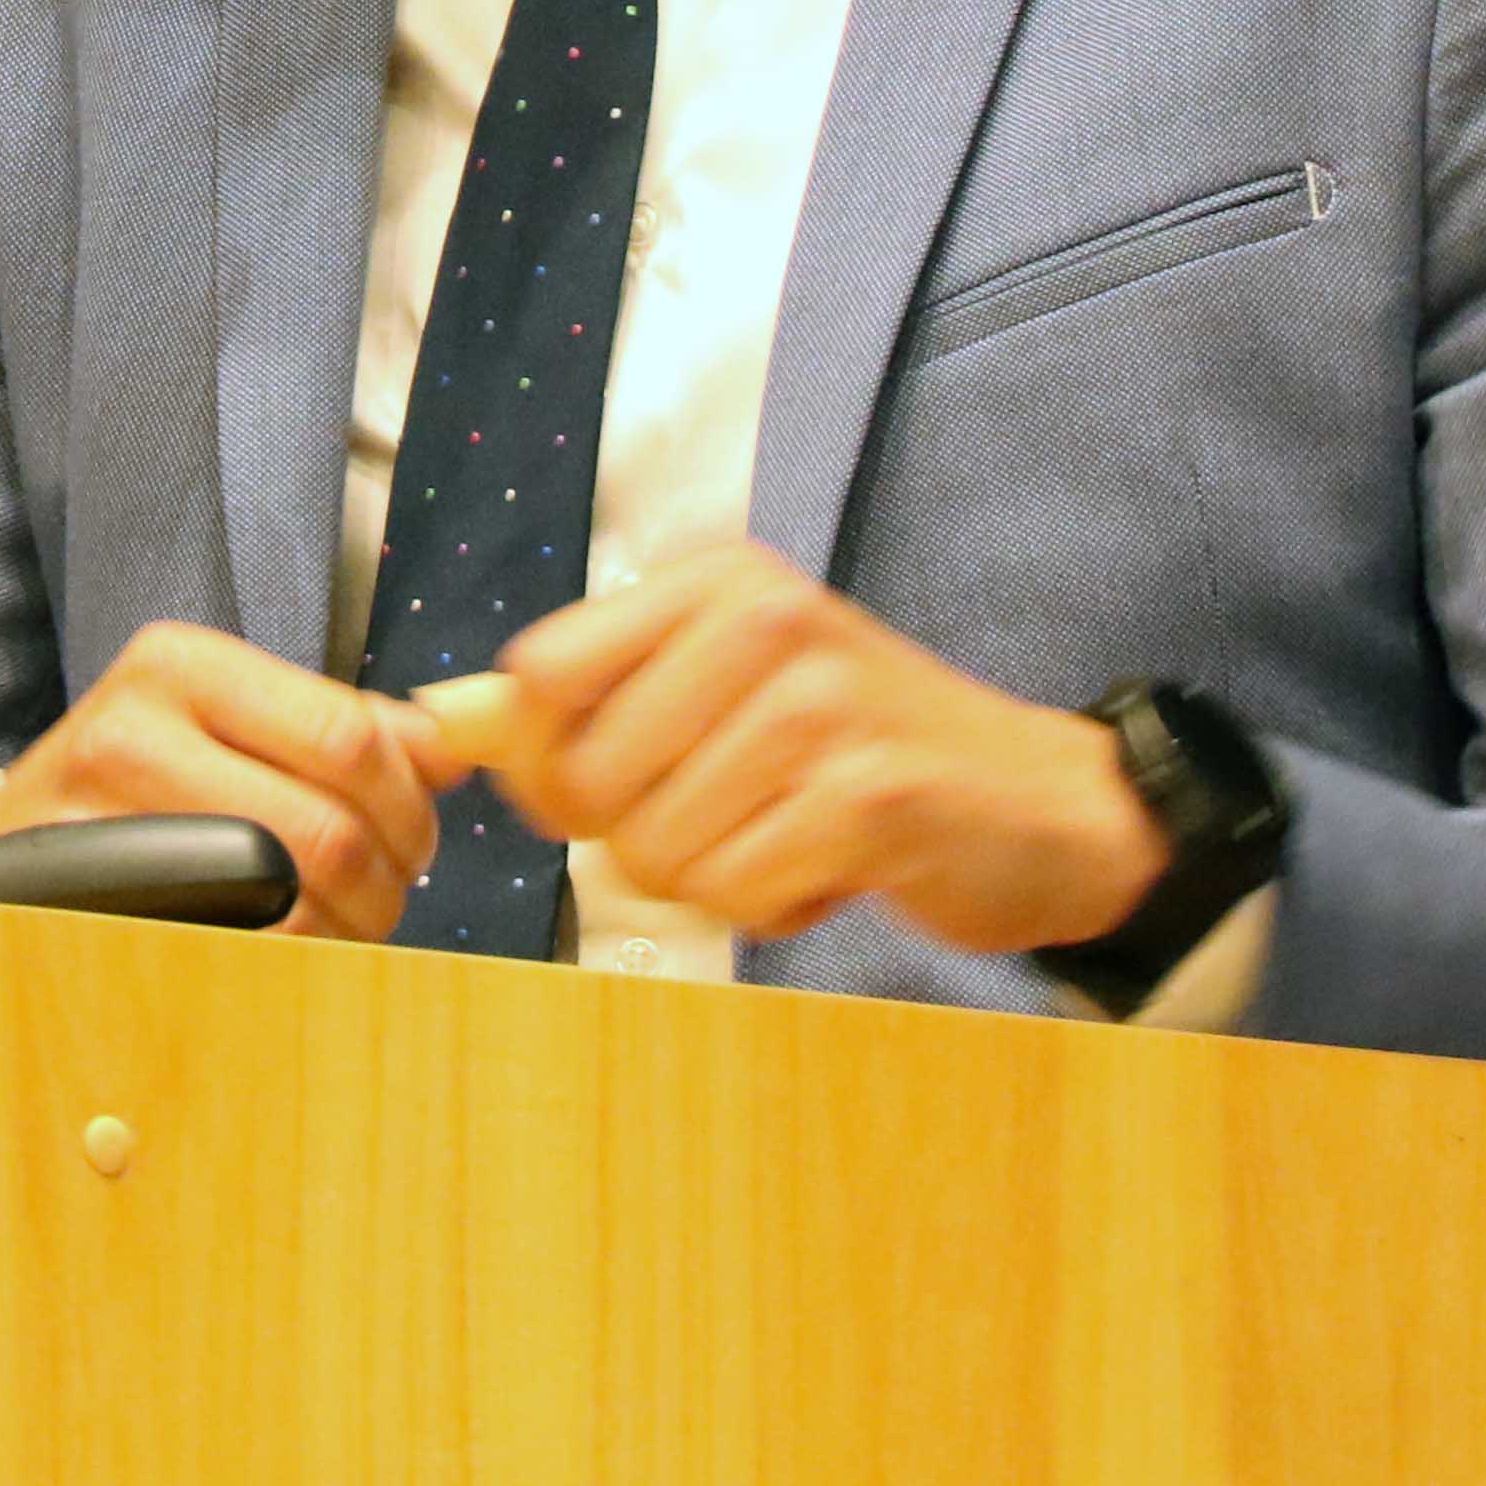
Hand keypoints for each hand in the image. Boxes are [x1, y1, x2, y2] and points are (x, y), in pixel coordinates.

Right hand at [0, 621, 469, 940]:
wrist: (1, 851)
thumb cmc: (133, 787)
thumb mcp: (228, 722)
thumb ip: (343, 728)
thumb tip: (455, 743)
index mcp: (181, 665)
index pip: (348, 737)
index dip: (408, 805)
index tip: (415, 842)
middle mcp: (130, 728)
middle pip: (326, 829)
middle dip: (383, 884)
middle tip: (380, 900)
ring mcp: (96, 824)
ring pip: (285, 902)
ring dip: (338, 934)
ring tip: (331, 928)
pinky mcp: (82, 908)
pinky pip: (228, 952)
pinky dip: (278, 966)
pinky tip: (273, 952)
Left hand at [488, 541, 1167, 951]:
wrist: (1040, 805)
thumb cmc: (861, 752)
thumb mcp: (719, 690)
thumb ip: (583, 702)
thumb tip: (445, 717)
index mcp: (715, 580)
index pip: (542, 676)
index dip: (550, 760)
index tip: (614, 784)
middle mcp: (765, 617)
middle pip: (589, 780)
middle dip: (643, 834)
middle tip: (736, 813)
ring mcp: (821, 703)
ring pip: (659, 849)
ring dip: (717, 875)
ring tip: (794, 832)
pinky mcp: (869, 795)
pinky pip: (737, 891)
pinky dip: (773, 905)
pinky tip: (833, 864)